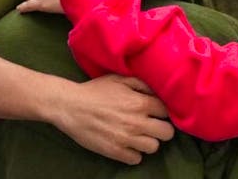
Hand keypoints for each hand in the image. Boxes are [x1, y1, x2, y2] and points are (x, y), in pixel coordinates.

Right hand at [51, 75, 174, 164]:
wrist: (70, 106)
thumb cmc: (95, 91)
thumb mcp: (119, 79)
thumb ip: (141, 84)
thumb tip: (158, 93)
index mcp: (140, 103)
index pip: (167, 112)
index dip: (162, 112)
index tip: (155, 112)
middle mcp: (137, 122)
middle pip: (167, 133)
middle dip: (161, 128)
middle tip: (151, 125)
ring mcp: (127, 139)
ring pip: (154, 147)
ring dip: (148, 141)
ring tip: (138, 136)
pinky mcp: (115, 151)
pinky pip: (136, 159)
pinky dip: (133, 153)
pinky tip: (127, 145)